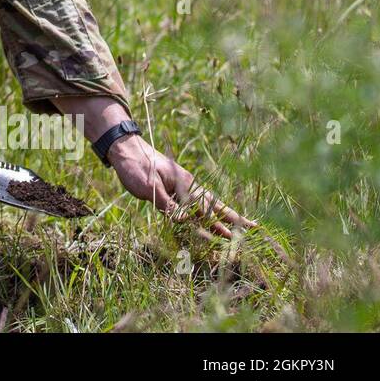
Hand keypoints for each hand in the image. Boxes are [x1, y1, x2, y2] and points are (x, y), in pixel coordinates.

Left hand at [108, 134, 257, 238]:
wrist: (124, 148)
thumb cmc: (136, 167)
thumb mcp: (148, 188)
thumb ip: (167, 205)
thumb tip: (186, 220)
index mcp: (185, 185)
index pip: (208, 208)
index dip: (225, 221)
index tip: (244, 231)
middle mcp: (188, 185)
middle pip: (214, 205)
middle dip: (233, 218)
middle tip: (254, 228)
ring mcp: (181, 186)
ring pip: (205, 205)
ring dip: (220, 218)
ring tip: (236, 229)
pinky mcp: (172, 187)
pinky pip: (192, 203)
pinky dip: (203, 213)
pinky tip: (207, 220)